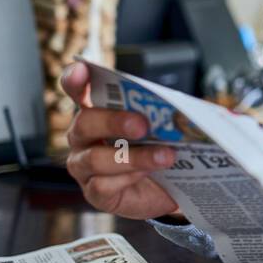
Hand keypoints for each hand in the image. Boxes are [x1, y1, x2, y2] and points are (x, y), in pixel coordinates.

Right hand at [61, 62, 179, 219]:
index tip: (82, 70)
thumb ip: (167, 112)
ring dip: (133, 156)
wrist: (174, 188)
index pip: (77, 89)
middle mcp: (84, 137)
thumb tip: (187, 105)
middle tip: (143, 125)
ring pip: (95, 158)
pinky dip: (128, 177)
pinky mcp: (95, 192)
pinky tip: (148, 173)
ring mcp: (84, 166)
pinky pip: (102, 185)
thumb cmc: (163, 148)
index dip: (75, 78)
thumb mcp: (167, 126)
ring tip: (165, 156)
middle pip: (85, 122)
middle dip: (114, 121)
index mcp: (98, 111)